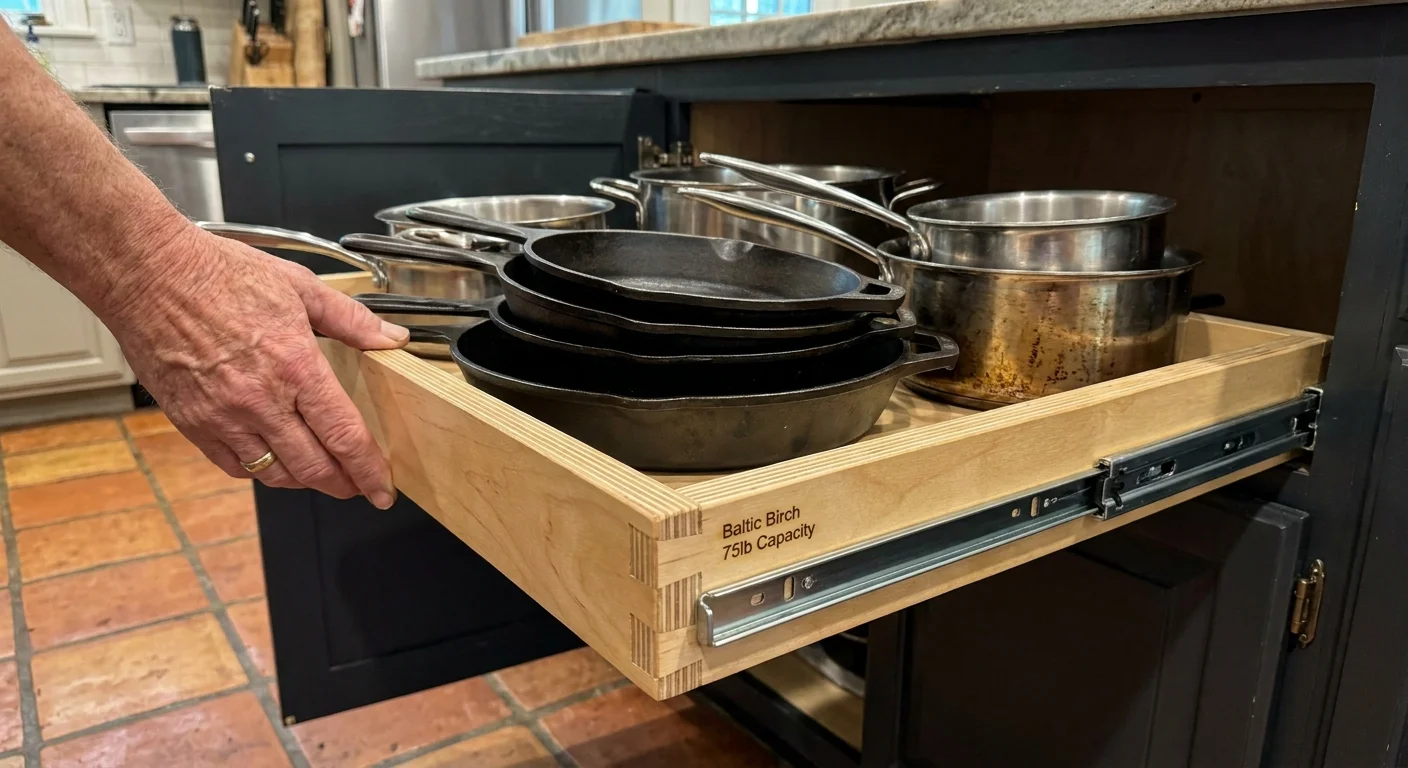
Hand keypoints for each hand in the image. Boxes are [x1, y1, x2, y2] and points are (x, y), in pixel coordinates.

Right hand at [106, 226, 407, 507]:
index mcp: (295, 367)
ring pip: (273, 473)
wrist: (148, 273)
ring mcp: (223, 417)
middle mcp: (261, 400)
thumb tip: (391, 339)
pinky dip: (259, 471)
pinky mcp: (192, 423)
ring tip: (321, 476)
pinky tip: (273, 462)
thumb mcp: (299, 286)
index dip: (369, 471)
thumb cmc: (218, 274)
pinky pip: (233, 465)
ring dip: (304, 482)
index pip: (344, 436)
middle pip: (313, 467)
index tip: (383, 489)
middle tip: (359, 487)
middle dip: (344, 485)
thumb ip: (351, 320)